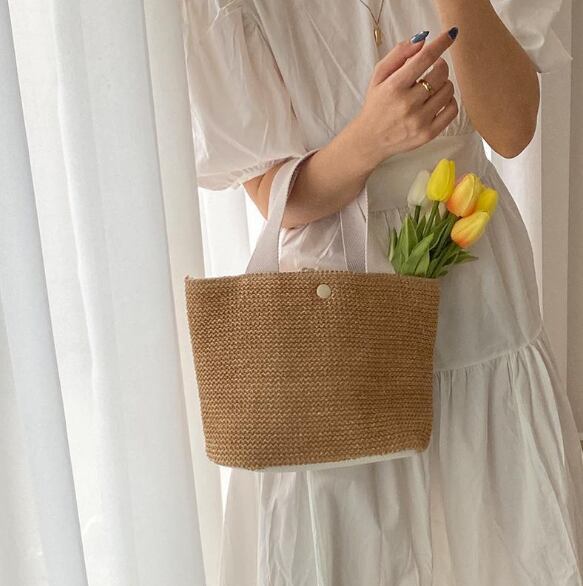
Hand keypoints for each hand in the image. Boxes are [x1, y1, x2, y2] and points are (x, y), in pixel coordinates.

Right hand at [350, 29, 458, 167]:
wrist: (370, 140)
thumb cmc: (376, 105)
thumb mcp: (378, 76)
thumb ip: (398, 55)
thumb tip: (422, 40)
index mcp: (394, 87)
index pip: (425, 58)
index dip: (441, 43)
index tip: (450, 35)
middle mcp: (407, 104)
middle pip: (440, 73)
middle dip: (441, 65)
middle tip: (434, 67)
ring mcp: (419, 121)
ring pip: (448, 91)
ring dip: (444, 83)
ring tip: (432, 87)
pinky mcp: (428, 134)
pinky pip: (452, 110)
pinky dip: (450, 101)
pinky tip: (439, 100)